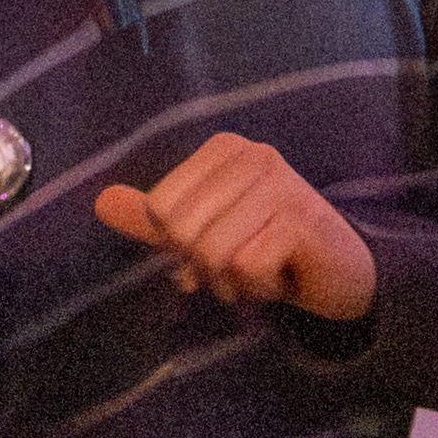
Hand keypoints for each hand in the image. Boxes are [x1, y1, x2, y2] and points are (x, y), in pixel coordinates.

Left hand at [94, 133, 376, 321]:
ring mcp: (281, 184)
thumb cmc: (267, 247)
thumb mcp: (203, 232)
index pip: (159, 207)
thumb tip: (100, 201)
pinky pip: (248, 267)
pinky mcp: (302, 219)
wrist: (337, 275)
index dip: (176, 244)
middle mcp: (253, 156)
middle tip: (235, 269)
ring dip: (232, 281)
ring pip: (214, 252)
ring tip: (258, 272)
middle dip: (203, 267)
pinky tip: (282, 275)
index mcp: (223, 150)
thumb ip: (154, 219)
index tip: (210, 248)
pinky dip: (259, 287)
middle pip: (183, 231)